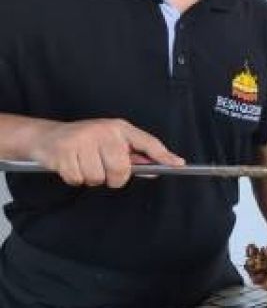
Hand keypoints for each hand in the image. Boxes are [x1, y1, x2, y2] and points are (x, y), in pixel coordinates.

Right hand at [28, 119, 183, 187]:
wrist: (47, 136)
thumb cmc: (86, 142)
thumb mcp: (111, 143)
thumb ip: (134, 157)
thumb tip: (156, 169)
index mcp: (119, 128)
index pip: (147, 142)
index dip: (163, 155)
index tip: (178, 165)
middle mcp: (103, 131)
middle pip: (120, 170)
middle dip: (113, 178)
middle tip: (103, 169)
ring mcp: (82, 140)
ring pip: (98, 178)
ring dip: (91, 178)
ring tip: (84, 164)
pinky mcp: (64, 151)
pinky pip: (78, 179)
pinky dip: (75, 178)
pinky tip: (71, 165)